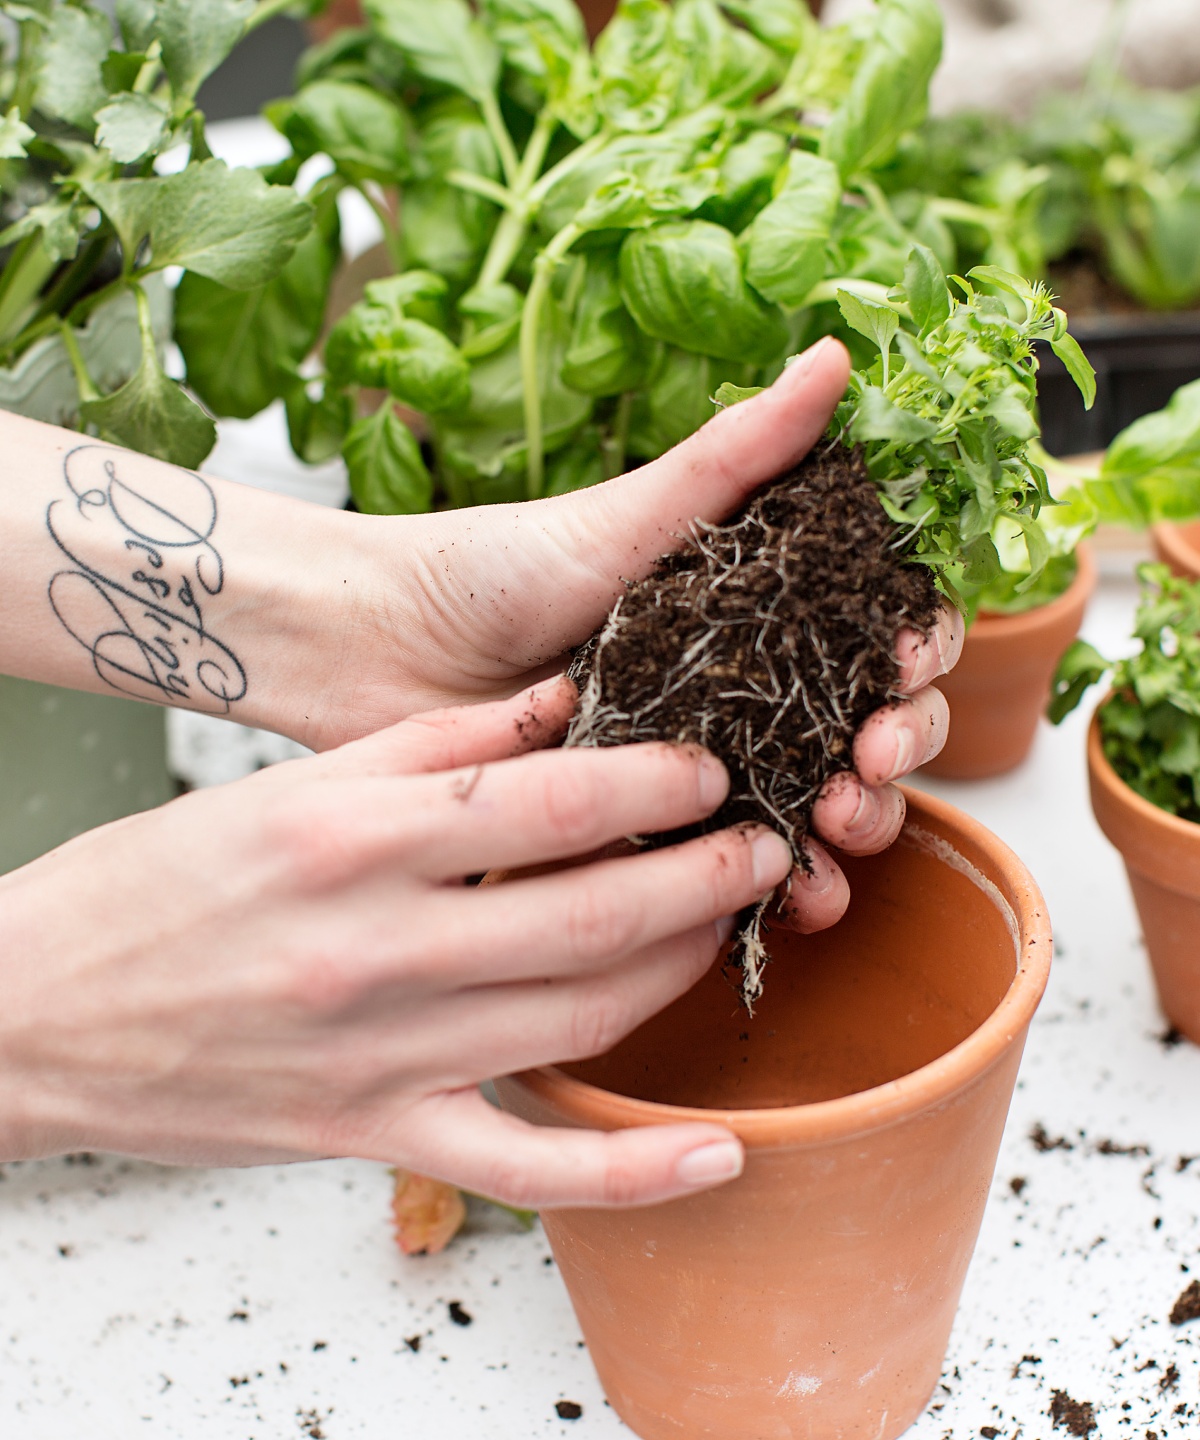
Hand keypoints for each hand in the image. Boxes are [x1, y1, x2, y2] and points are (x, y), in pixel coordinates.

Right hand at [0, 680, 795, 1207]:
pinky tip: (716, 1154)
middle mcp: (378, 947)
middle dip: (703, 875)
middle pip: (590, 911)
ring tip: (731, 928)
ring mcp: (382, 1054)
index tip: (712, 769)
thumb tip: (557, 701)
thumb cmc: (158, 886)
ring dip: (679, 970)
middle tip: (764, 845)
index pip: (550, 800)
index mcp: (355, 839)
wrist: (38, 1013)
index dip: (655, 781)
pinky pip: (525, 1167)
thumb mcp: (290, 783)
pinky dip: (630, 1171)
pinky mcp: (372, 1135)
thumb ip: (433, 739)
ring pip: (580, 1018)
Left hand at [306, 337, 962, 930]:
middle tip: (869, 757)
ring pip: (820, 803)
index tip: (904, 661)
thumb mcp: (625, 513)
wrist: (379, 651)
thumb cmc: (490, 566)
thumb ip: (736, 455)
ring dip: (860, 825)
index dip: (913, 647)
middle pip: (867, 721)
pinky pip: (739, 868)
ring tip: (839, 829)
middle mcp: (741, 684)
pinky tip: (802, 898)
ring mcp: (700, 762)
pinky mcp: (650, 830)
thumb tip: (837, 356)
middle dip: (899, 745)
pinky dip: (788, 891)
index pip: (875, 626)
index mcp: (752, 604)